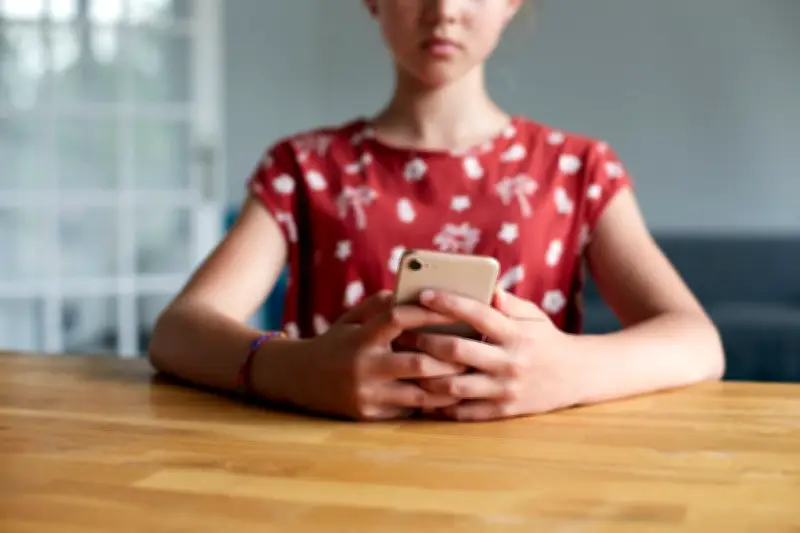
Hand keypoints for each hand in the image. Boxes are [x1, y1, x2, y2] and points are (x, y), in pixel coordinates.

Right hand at [296, 291, 465, 420]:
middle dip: (450, 359)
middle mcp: (363, 366)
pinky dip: (429, 402)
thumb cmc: (337, 342)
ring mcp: (366, 394)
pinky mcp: (369, 415)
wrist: (300, 379)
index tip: (454, 310)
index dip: (428, 313)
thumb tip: (416, 296)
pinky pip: (408, 409)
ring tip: (469, 377)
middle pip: (418, 363)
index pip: (398, 319)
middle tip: (474, 352)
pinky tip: (448, 396)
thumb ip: (381, 305)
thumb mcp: (351, 319)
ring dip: (447, 386)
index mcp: (360, 337)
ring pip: (420, 393)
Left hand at [412, 289, 582, 420]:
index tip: (424, 294)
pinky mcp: (503, 411)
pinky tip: (421, 396)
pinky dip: (440, 406)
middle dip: (426, 341)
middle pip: (459, 351)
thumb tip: (485, 286)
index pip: (478, 314)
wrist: (576, 376)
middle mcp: (510, 362)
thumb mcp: (533, 316)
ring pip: (455, 386)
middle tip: (402, 333)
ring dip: (426, 376)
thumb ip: (508, 302)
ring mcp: (505, 390)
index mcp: (516, 334)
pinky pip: (465, 412)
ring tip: (405, 364)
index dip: (449, 303)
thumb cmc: (545, 339)